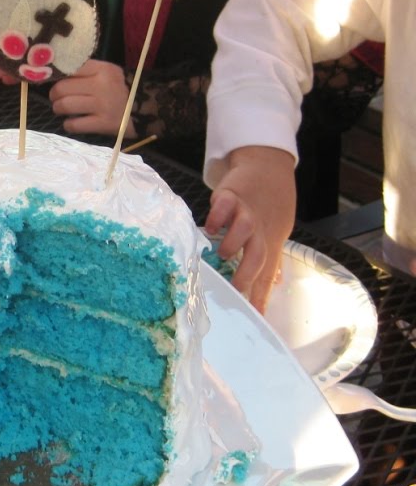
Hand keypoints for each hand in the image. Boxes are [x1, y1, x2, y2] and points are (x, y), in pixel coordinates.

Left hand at [49, 61, 136, 137]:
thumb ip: (85, 71)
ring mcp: (103, 105)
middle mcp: (101, 85)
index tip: (54, 80)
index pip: (69, 68)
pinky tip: (71, 122)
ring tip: (60, 109)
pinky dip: (68, 124)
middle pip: (62, 88)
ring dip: (58, 108)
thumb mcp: (106, 73)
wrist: (144, 110)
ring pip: (65, 106)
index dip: (56, 75)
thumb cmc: (118, 90)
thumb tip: (56, 75)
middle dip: (54, 95)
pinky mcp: (103, 123)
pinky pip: (74, 124)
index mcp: (102, 69)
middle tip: (55, 98)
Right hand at [203, 146, 295, 313]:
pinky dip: (218, 216)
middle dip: (247, 274)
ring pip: (244, 229)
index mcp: (269, 243)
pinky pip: (224, 206)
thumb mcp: (274, 234)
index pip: (266, 275)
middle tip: (236, 290)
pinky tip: (210, 226)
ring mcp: (245, 212)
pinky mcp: (231, 196)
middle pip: (257, 255)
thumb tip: (273, 287)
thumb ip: (270, 261)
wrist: (268, 168)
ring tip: (223, 253)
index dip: (261, 297)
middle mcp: (259, 231)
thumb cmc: (269, 206)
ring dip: (234, 242)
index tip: (255, 318)